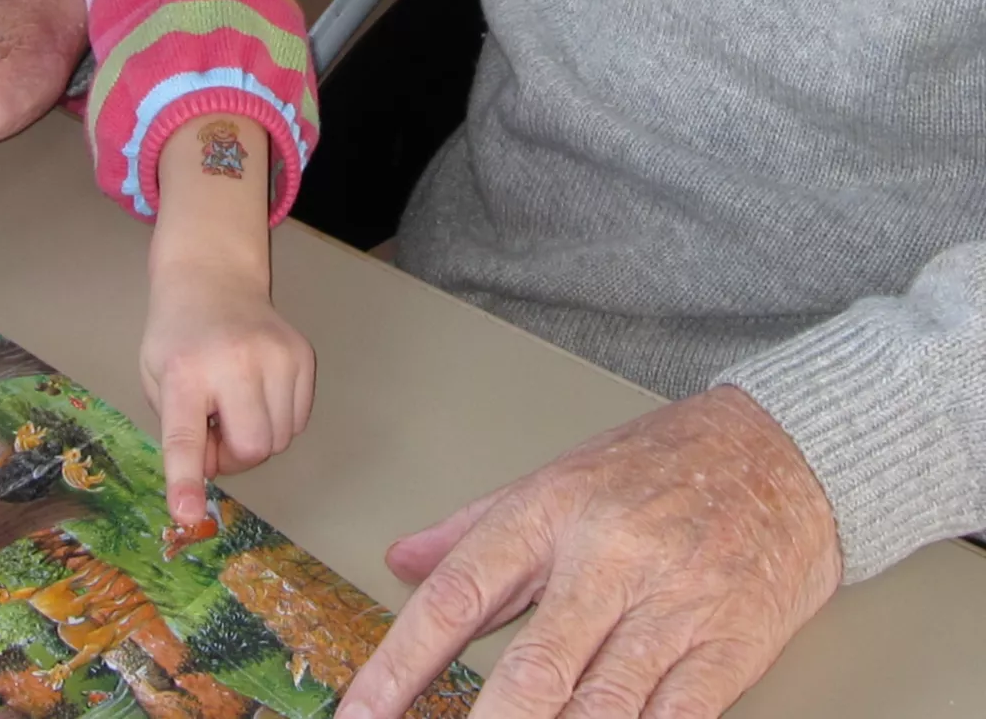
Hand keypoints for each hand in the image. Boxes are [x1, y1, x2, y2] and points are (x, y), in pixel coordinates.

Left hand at [140, 249, 315, 524]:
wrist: (214, 277)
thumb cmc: (178, 336)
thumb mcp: (155, 378)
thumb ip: (178, 429)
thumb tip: (213, 472)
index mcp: (185, 372)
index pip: (184, 435)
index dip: (187, 480)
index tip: (188, 515)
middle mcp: (235, 361)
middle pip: (252, 449)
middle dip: (233, 456)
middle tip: (214, 431)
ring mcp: (276, 354)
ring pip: (280, 440)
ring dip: (256, 437)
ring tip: (235, 403)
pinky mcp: (303, 354)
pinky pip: (299, 420)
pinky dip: (278, 420)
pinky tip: (257, 391)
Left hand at [338, 387, 840, 718]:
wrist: (786, 452)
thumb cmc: (664, 463)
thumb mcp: (558, 477)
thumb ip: (474, 528)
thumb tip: (399, 560)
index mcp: (552, 509)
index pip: (459, 592)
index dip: (400, 663)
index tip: (357, 714)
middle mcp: (608, 557)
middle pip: (532, 668)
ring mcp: (671, 607)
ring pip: (600, 707)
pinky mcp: (727, 649)